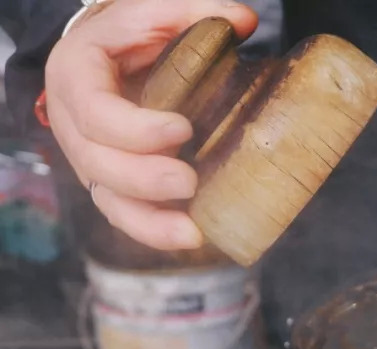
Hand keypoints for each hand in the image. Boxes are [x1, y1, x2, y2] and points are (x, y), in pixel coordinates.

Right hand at [44, 0, 257, 249]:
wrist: (115, 54)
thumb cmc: (134, 34)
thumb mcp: (154, 12)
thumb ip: (194, 11)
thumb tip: (243, 21)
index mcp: (77, 76)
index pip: (94, 110)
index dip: (134, 128)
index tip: (182, 130)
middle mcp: (74, 124)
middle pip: (97, 163)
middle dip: (143, 179)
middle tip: (189, 182)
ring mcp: (93, 159)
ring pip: (109, 199)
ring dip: (148, 221)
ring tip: (191, 233)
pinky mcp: (114, 184)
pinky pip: (127, 216)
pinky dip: (155, 232)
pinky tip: (190, 238)